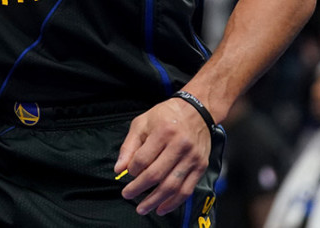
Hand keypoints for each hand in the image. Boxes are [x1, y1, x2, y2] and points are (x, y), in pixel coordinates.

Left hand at [114, 98, 210, 214]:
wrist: (197, 111)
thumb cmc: (166, 116)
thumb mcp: (142, 123)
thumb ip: (129, 146)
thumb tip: (119, 170)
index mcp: (163, 132)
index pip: (143, 159)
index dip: (132, 170)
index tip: (128, 174)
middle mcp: (180, 145)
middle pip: (156, 174)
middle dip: (139, 188)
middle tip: (127, 195)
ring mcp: (192, 157)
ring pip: (172, 185)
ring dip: (155, 200)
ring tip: (142, 208)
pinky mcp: (200, 166)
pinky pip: (186, 190)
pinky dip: (173, 202)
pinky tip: (162, 208)